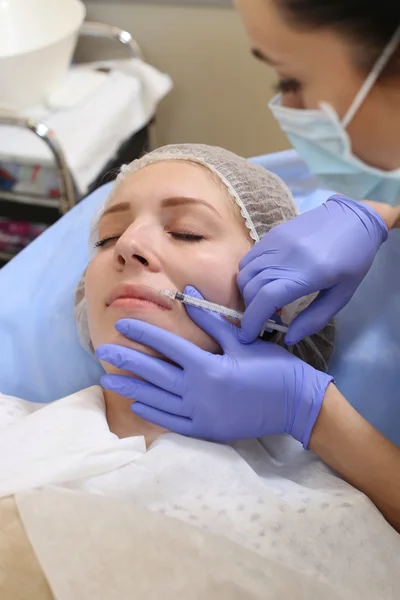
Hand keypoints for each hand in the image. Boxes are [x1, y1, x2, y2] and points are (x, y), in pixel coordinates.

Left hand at [96, 287, 332, 446]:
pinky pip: (172, 423)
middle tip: (102, 350)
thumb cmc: (273, 368)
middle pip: (153, 374)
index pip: (166, 346)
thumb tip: (187, 294)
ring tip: (108, 381)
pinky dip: (154, 414)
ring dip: (131, 389)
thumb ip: (210, 320)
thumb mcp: (242, 340)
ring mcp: (200, 415)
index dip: (142, 333)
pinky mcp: (206, 431)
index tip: (122, 325)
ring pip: (157, 400)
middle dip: (126, 361)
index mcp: (206, 366)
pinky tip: (138, 406)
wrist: (297, 404)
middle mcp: (197, 392)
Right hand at [237, 195, 387, 343]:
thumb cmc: (353, 261)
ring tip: (263, 302)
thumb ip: (314, 319)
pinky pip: (248, 258)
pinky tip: (263, 281)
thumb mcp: (341, 296)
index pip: (266, 299)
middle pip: (251, 288)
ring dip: (247, 293)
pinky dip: (249, 276)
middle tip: (263, 320)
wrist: (354, 219)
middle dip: (250, 311)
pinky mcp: (273, 234)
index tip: (249, 336)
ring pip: (245, 273)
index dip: (252, 320)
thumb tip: (289, 338)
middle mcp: (286, 257)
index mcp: (308, 274)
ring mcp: (276, 242)